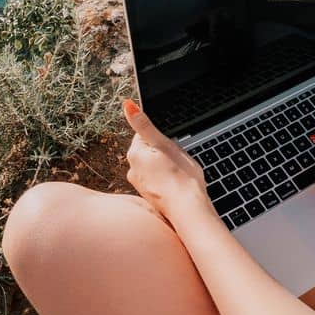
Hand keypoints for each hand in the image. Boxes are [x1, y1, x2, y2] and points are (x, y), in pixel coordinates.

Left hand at [122, 99, 216, 228]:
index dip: (162, 138)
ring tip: (179, 175)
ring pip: (156, 167)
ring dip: (166, 168)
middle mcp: (132, 170)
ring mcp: (141, 185)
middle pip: (150, 151)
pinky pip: (159, 181)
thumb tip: (127, 105)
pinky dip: (167, 181)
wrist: (187, 210)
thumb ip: (144, 125)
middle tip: (177, 161)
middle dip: (164, 153)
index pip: (145, 135)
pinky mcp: (150, 196)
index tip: (172, 147)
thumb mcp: (163, 144)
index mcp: (134, 154)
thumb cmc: (179, 177)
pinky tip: (177, 185)